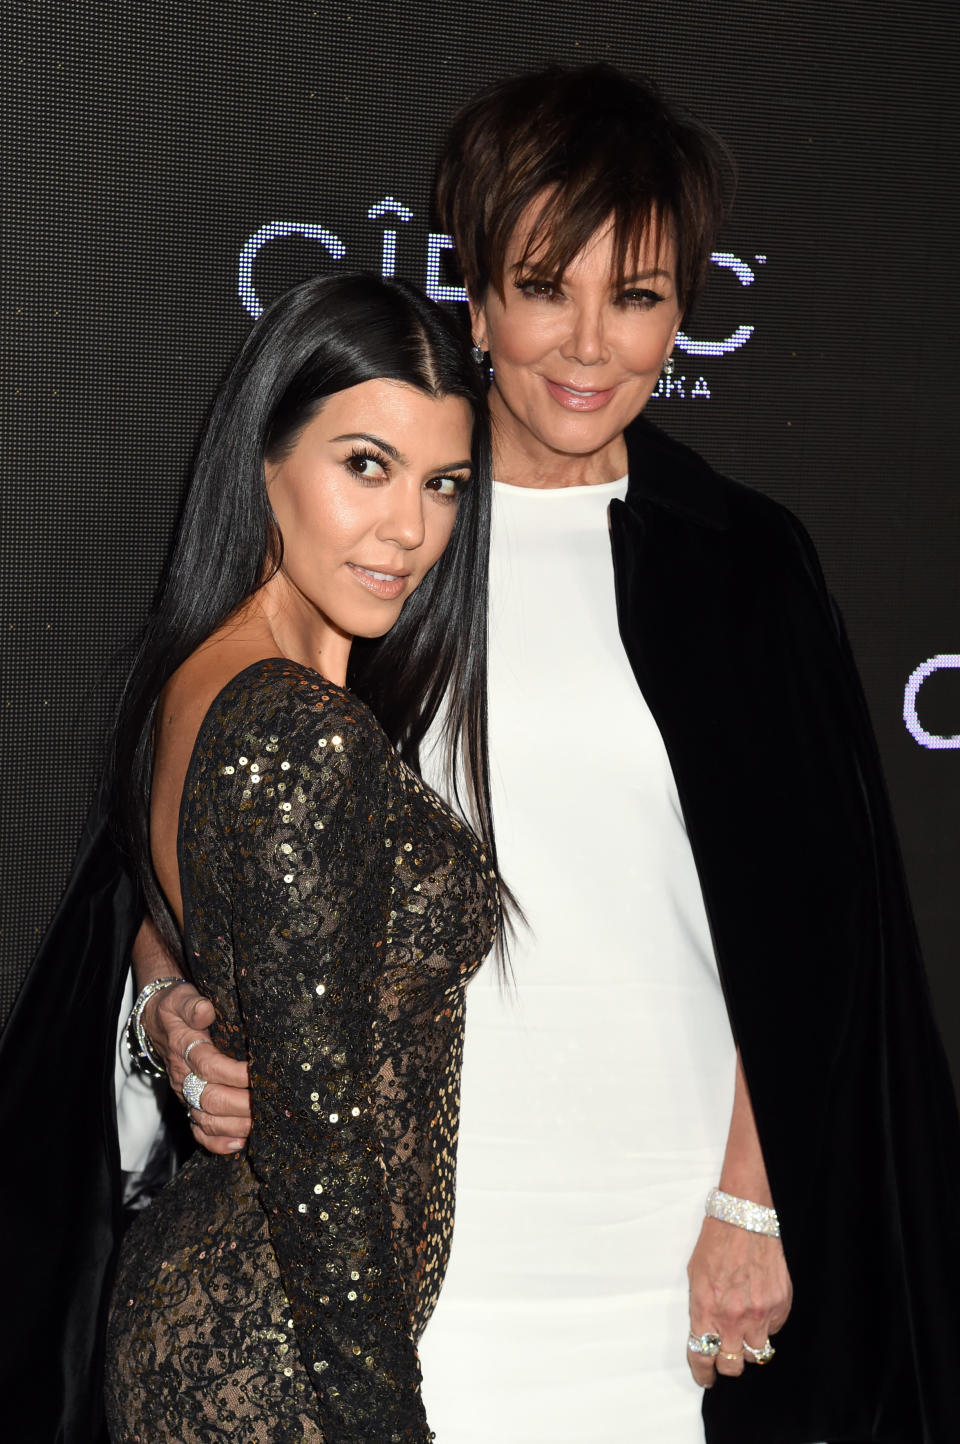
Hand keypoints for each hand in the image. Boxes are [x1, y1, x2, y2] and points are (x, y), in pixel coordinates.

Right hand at [143, 982, 251, 1154]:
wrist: (156, 1022)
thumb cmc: (175, 1008)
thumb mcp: (180, 997)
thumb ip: (191, 1003)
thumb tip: (205, 1011)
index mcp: (185, 1049)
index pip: (210, 1066)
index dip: (236, 1074)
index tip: (259, 1073)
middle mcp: (183, 1077)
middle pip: (210, 1099)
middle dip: (242, 1105)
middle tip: (271, 1105)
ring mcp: (185, 1095)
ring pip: (206, 1121)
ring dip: (236, 1126)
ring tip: (263, 1125)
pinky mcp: (188, 1105)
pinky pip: (198, 1132)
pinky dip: (218, 1143)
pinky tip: (241, 1142)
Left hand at [686, 1217, 791, 1386]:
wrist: (744, 1218)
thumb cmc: (716, 1243)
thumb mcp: (695, 1277)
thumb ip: (701, 1310)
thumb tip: (707, 1336)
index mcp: (705, 1309)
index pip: (702, 1356)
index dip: (703, 1373)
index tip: (706, 1377)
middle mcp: (733, 1317)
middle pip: (732, 1365)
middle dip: (727, 1363)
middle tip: (726, 1354)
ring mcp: (759, 1313)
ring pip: (756, 1354)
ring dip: (749, 1346)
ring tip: (745, 1330)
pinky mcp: (780, 1306)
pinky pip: (773, 1331)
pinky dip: (766, 1325)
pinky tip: (759, 1306)